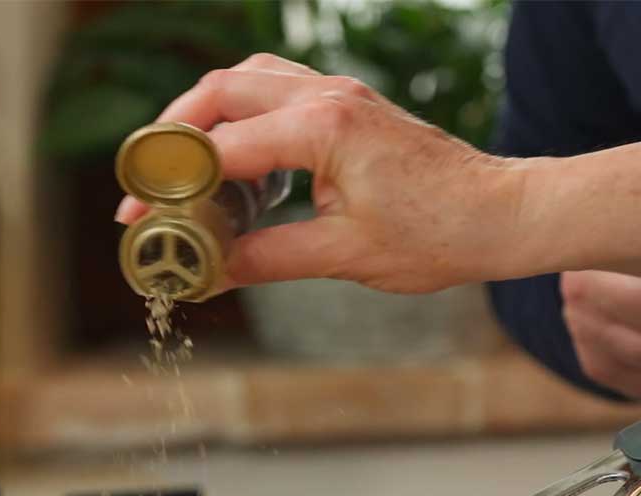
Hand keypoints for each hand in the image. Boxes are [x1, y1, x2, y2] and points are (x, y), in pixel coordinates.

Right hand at [115, 54, 524, 294]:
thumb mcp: (346, 256)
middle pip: (222, 90)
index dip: (171, 182)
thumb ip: (270, 259)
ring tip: (180, 159)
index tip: (138, 214)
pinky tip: (235, 148)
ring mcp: (340, 93)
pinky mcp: (350, 104)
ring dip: (206, 111)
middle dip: (173, 131)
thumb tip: (213, 272)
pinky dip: (244, 110)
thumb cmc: (439, 234)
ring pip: (249, 77)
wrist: (501, 213)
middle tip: (146, 177)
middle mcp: (327, 96)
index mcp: (322, 128)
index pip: (222, 148)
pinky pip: (279, 87)